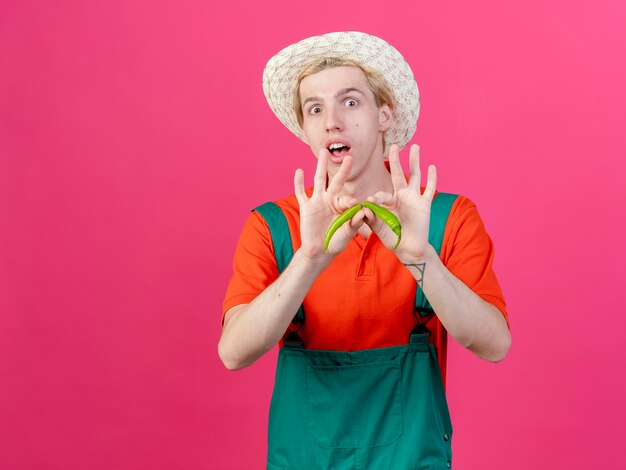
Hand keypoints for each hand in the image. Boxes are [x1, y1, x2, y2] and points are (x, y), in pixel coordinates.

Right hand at [295, 150, 364, 259]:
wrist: (318, 252)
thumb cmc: (334, 243)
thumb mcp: (346, 234)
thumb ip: (354, 223)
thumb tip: (363, 211)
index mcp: (342, 207)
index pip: (348, 199)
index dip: (351, 201)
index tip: (355, 203)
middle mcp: (330, 201)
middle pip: (336, 181)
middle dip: (343, 170)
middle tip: (350, 156)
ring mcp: (317, 202)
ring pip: (319, 180)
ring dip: (320, 166)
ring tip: (323, 152)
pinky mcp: (306, 207)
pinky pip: (301, 193)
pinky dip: (299, 183)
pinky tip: (299, 171)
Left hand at [364, 144, 435, 262]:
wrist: (408, 248)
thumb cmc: (392, 238)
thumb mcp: (378, 227)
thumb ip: (371, 217)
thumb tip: (364, 206)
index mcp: (389, 201)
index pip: (383, 194)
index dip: (378, 197)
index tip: (372, 201)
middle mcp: (402, 196)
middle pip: (399, 174)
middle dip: (396, 160)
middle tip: (394, 146)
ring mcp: (414, 199)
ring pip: (415, 176)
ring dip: (415, 162)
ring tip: (416, 147)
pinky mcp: (425, 204)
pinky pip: (429, 190)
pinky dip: (432, 179)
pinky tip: (432, 166)